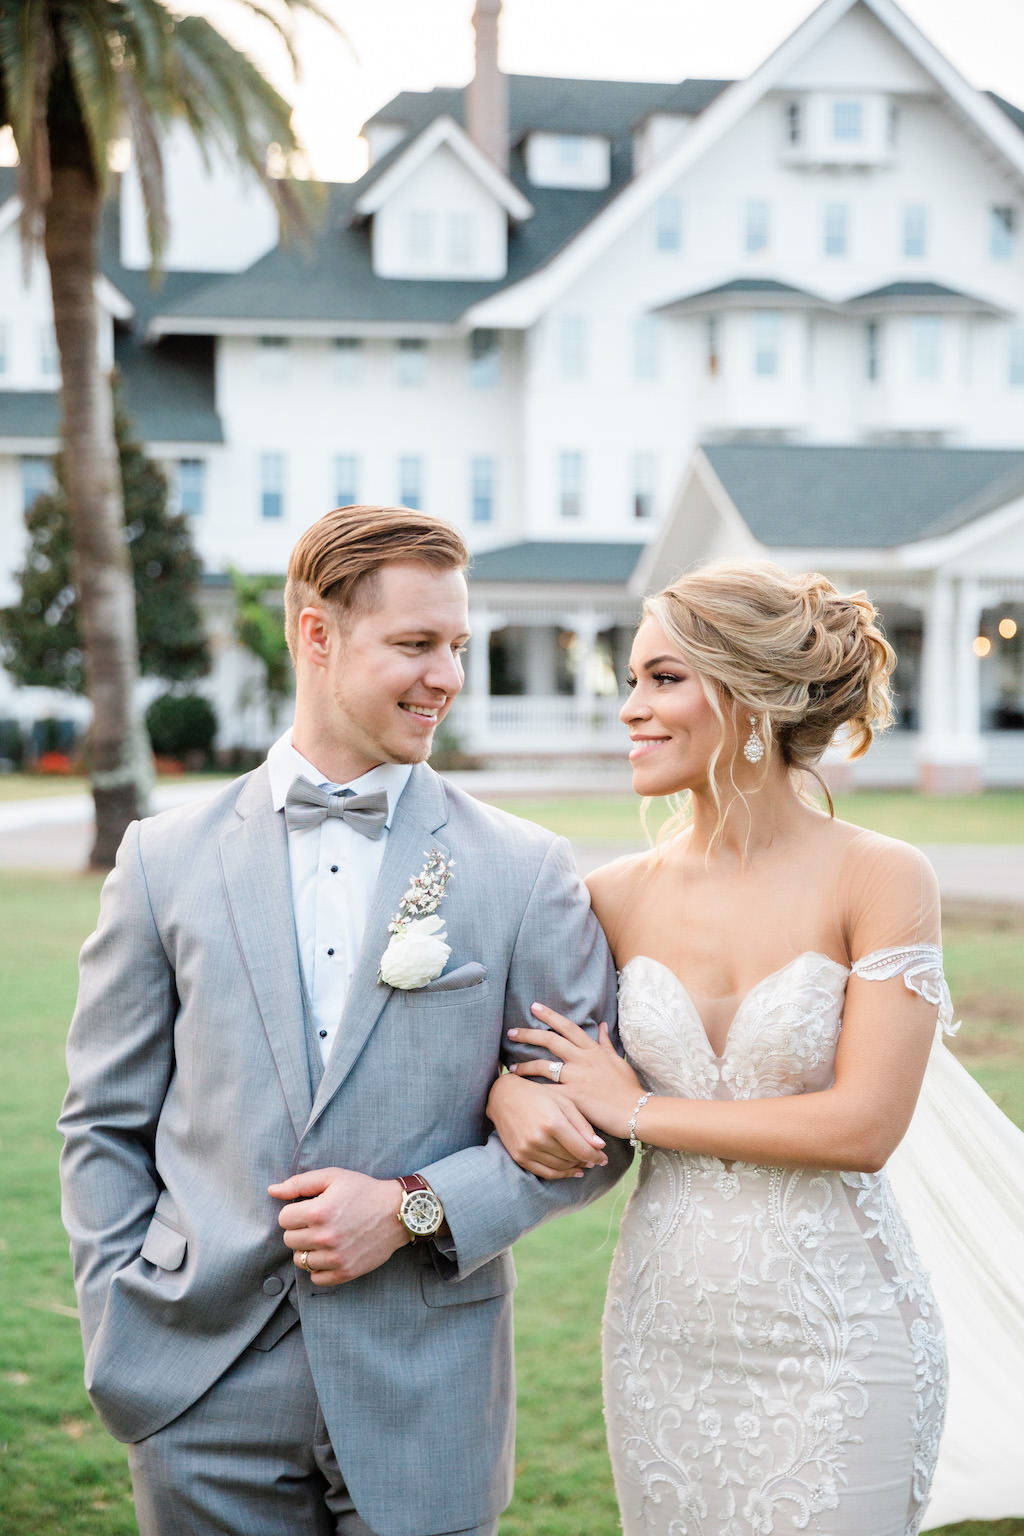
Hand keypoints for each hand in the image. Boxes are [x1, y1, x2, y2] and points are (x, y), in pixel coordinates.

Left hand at [268, 1167, 409, 1285]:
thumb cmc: (363, 1191)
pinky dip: (319, 1268)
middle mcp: (325, 1237)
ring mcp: (335, 1258)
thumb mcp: (333, 1177)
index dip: (295, 1211)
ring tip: (324, 1237)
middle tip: (318, 1222)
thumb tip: (271, 1191)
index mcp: (319, 1212)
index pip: (283, 1219)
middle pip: (289, 1240)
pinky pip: (315, 1278)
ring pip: (300, 1260)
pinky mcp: (345, 1272)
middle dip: (300, 1229)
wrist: (397, 1212)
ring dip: (308, 1249)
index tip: (310, 1208)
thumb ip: (299, 1183)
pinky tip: (330, 1253)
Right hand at [487, 1071, 607, 1180]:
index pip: (582, 1150)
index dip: (596, 1157)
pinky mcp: (519, 1157)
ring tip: (584, 1162)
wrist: (503, 1097)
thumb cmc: (539, 1095)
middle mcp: (538, 1139)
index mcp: (553, 1123)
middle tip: (596, 1158)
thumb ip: (583, 1125)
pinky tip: (572, 1170)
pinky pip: (545, 1173)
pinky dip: (561, 1174)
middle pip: (572, 1159)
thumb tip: (600, 1147)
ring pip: (560, 1168)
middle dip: (587, 1160)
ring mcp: (527, 1150)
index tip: (604, 1158)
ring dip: (575, 1168)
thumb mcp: (564, 1102)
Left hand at [508, 1006, 644, 1139]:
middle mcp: (582, 1059)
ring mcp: (577, 1077)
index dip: (550, 1015)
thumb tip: (602, 1024)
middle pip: (550, 1040)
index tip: (534, 1007)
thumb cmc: (629, 1088)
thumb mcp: (619, 1061)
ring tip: (511, 1067)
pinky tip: (521, 1092)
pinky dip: (533, 1090)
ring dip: (525, 1064)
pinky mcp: (573, 1096)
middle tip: (511, 1031)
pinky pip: (548, 1091)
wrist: (637, 1111)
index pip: (568, 1027)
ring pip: (544, 1065)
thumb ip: (606, 1043)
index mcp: (593, 1049)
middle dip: (529, 1034)